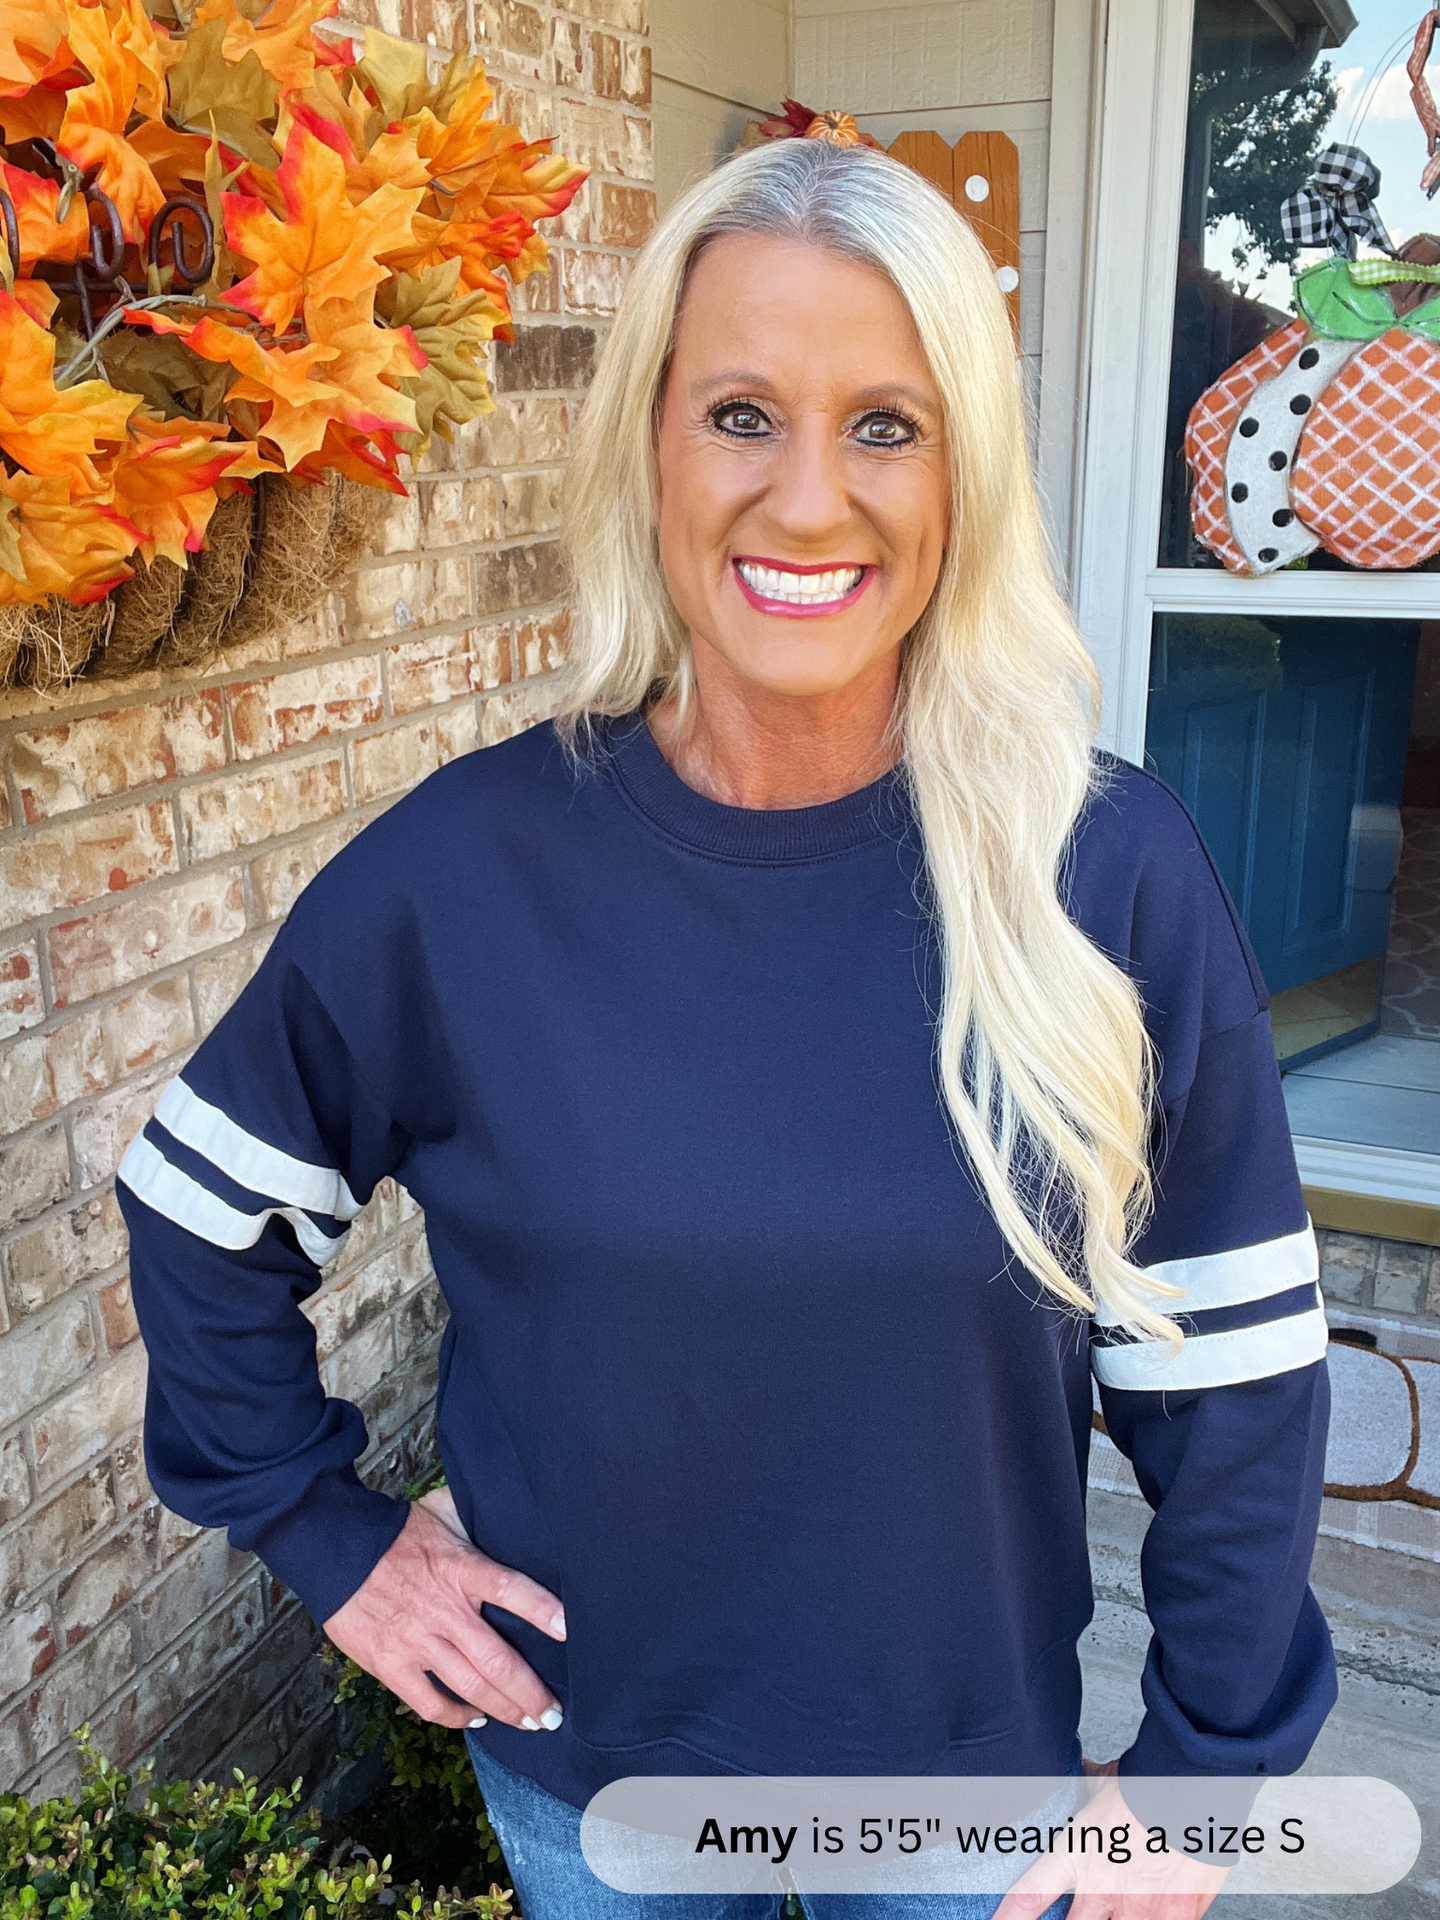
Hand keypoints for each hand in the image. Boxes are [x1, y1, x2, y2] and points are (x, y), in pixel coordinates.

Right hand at [324, 1488, 566, 1731]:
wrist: (334, 1548)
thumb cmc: (395, 1531)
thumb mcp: (440, 1509)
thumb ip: (474, 1513)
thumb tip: (506, 1503)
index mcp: (460, 1568)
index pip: (511, 1589)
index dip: (542, 1610)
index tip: (569, 1630)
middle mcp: (443, 1609)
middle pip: (497, 1659)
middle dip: (531, 1692)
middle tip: (555, 1713)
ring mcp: (416, 1640)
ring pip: (470, 1686)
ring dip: (505, 1710)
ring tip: (530, 1724)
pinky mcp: (389, 1663)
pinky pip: (428, 1702)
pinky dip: (456, 1716)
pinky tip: (476, 1719)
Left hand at [992, 1759, 1227, 1919]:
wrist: (1194, 1790)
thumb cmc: (1147, 1785)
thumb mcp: (1103, 1781)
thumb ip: (1083, 1783)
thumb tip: (1075, 1766)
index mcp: (1077, 1856)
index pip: (1031, 1895)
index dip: (1011, 1916)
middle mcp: (1103, 1891)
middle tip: (1079, 1912)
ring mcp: (1140, 1910)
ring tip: (1119, 1911)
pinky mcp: (1176, 1915)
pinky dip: (1157, 1919)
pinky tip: (1157, 1910)